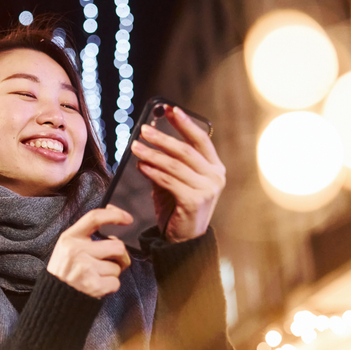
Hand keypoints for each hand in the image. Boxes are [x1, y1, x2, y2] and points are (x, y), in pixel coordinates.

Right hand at [47, 205, 132, 298]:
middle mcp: (77, 250)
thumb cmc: (65, 270)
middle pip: (118, 247)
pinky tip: (98, 286)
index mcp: (70, 237)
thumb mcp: (67, 246)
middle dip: (122, 256)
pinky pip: (116, 283)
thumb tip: (114, 221)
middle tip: (115, 261)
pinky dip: (110, 286)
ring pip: (117, 267)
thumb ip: (87, 234)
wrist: (54, 298)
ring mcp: (85, 268)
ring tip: (98, 276)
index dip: (115, 215)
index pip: (95, 217)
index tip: (129, 219)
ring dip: (112, 273)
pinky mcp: (92, 285)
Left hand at [130, 106, 225, 242]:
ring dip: (152, 154)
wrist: (184, 239)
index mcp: (215, 168)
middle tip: (143, 130)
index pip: (201, 139)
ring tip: (135, 147)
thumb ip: (167, 161)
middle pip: (186, 150)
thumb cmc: (178, 206)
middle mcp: (215, 177)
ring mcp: (207, 190)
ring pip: (174, 165)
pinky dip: (153, 172)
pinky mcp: (194, 201)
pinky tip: (141, 166)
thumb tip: (148, 137)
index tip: (170, 109)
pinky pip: (169, 181)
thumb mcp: (175, 180)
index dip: (185, 123)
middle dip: (163, 138)